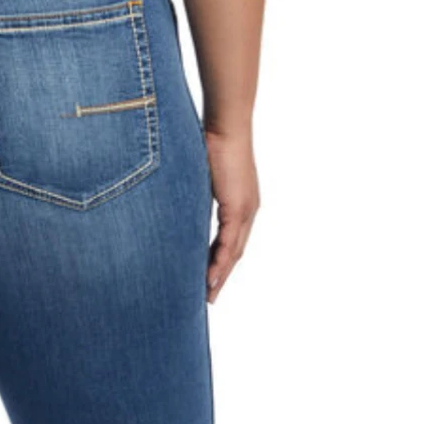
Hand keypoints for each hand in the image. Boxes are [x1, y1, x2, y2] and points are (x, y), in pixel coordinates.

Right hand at [203, 129, 259, 303]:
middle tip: (209, 297)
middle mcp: (248, 210)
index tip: (208, 279)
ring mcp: (246, 210)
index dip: (219, 261)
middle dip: (221, 275)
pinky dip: (220, 263)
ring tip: (208, 294)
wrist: (225, 126)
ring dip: (220, 275)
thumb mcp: (200, 177)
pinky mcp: (239, 208)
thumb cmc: (210, 143)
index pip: (230, 240)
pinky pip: (229, 243)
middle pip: (235, 252)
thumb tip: (176, 203)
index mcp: (241, 203)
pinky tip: (211, 278)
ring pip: (234, 252)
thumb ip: (193, 195)